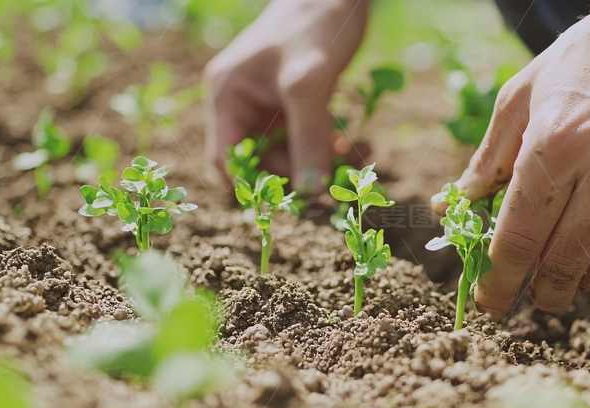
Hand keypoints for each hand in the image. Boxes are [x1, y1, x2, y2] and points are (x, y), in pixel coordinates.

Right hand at [204, 0, 367, 192]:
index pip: (227, 158)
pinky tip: (361, 144)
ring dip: (324, 162)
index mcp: (228, 95)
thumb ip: (309, 139)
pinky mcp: (298, 103)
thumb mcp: (310, 84)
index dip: (255, 186)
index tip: (291, 201)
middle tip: (340, 183)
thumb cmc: (315, 24)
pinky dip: (333, 146)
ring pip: (293, 153)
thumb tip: (312, 192)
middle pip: (264, 161)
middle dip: (302, 173)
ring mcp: (272, 103)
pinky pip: (310, 137)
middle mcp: (244, 103)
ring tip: (361, 158)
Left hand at [438, 0, 589, 315]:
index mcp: (559, 143)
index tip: (490, 304)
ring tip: (576, 265)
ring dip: (587, 273)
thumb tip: (451, 209)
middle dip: (544, 293)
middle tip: (538, 300)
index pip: (519, 237)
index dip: (499, 280)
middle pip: (565, 262)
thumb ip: (487, 160)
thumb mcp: (524, 95)